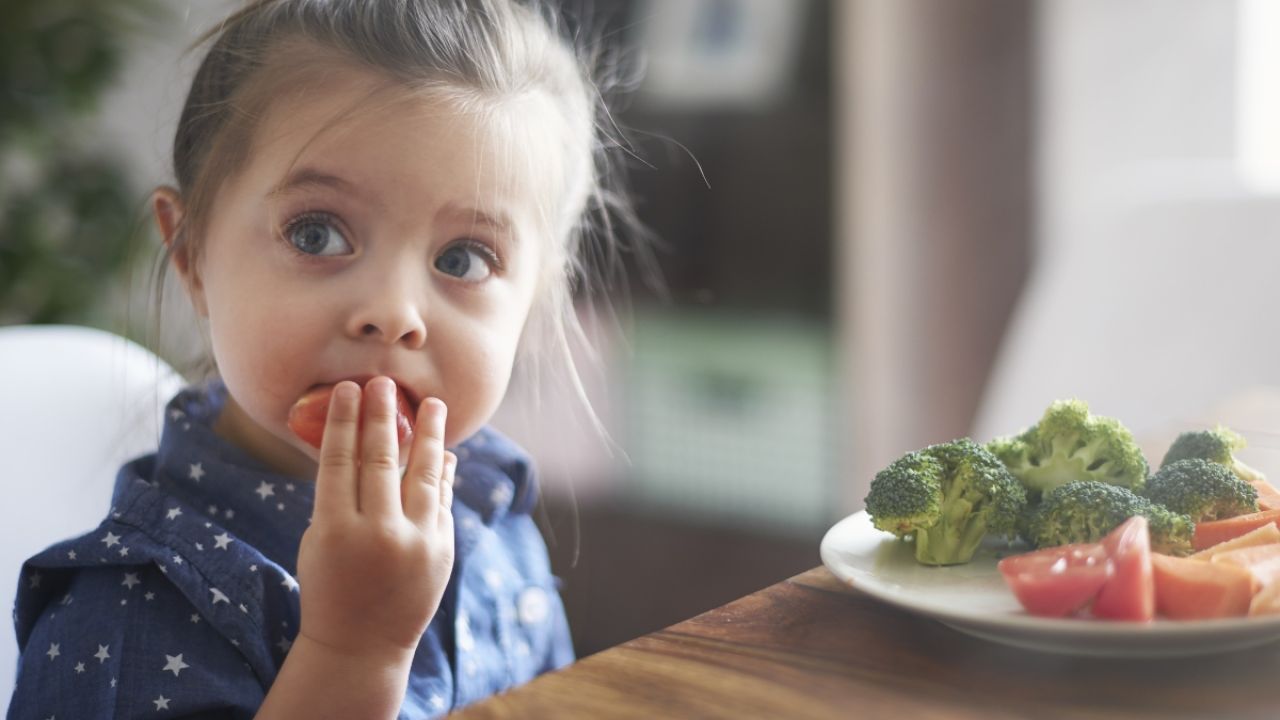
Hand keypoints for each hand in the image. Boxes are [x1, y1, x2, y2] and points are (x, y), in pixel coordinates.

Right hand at [294, 376, 455, 659]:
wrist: (361, 645)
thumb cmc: (330, 586)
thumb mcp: (319, 542)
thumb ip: (339, 497)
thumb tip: (363, 444)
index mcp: (334, 530)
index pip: (339, 461)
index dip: (344, 421)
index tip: (349, 389)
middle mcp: (377, 534)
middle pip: (381, 460)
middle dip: (383, 416)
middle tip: (384, 383)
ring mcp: (415, 543)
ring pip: (424, 475)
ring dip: (429, 435)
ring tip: (433, 404)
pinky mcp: (441, 551)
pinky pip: (442, 500)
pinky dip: (443, 474)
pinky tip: (444, 451)